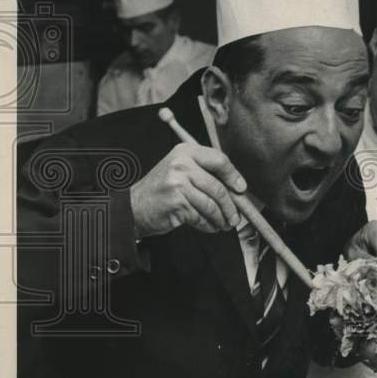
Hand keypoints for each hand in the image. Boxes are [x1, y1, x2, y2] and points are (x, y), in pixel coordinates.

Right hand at [130, 143, 246, 238]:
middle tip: (236, 218)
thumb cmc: (163, 191)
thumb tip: (237, 190)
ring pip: (211, 204)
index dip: (233, 175)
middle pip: (218, 187)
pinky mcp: (176, 201)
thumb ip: (206, 174)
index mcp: (186, 151)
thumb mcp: (182, 171)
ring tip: (224, 224)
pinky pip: (201, 216)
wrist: (134, 207)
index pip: (219, 159)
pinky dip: (208, 224)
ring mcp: (178, 182)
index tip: (241, 189)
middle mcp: (182, 163)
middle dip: (231, 206)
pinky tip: (210, 226)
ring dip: (221, 218)